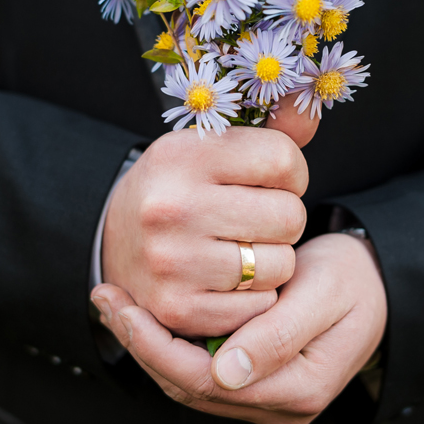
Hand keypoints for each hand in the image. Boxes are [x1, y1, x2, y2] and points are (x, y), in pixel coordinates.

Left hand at [92, 232, 386, 423]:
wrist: (376, 280)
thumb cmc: (352, 278)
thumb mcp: (323, 293)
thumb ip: (277, 335)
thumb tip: (226, 373)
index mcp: (301, 387)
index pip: (207, 380)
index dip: (154, 345)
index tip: (120, 304)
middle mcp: (280, 405)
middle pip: (188, 386)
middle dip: (139, 343)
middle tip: (104, 297)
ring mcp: (265, 399)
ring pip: (188, 382)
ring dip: (146, 344)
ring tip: (112, 302)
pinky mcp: (253, 382)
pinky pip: (198, 371)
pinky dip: (165, 343)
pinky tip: (141, 313)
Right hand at [100, 108, 317, 337]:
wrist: (113, 241)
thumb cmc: (178, 189)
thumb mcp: (210, 147)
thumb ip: (269, 130)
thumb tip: (310, 116)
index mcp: (180, 155)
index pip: (283, 159)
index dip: (291, 173)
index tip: (270, 181)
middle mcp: (171, 206)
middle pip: (290, 216)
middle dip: (283, 220)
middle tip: (255, 220)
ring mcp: (172, 261)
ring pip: (280, 265)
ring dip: (271, 260)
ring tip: (241, 249)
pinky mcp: (177, 307)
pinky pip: (259, 306)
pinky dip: (254, 296)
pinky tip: (228, 281)